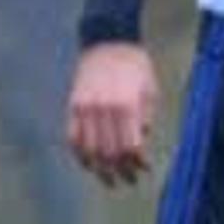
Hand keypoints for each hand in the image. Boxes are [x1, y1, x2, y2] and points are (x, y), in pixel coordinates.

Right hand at [64, 42, 157, 188]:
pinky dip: (80, 154)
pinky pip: (73, 138)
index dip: (137, 163)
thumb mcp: (150, 91)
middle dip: (120, 171)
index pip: (130, 146)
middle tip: (128, 181)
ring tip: (109, 180)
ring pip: (89, 149)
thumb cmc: (136, 67)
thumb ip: (145, 119)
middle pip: (110, 152)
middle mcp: (104, 109)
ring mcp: (86, 108)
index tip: (143, 169)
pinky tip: (88, 164)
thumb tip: (139, 144)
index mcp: (127, 106)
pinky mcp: (73, 106)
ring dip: (99, 169)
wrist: (108, 42)